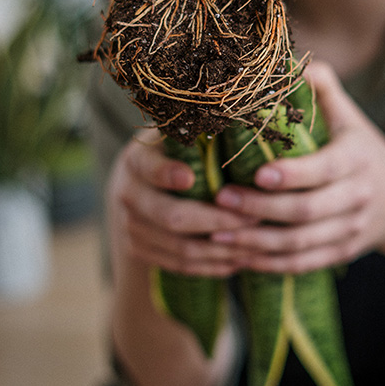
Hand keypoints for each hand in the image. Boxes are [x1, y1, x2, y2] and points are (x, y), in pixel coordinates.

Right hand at [107, 128, 256, 276]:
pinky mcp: (138, 250)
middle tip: (255, 218)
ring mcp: (130, 226)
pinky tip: (239, 260)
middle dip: (218, 220)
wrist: (135, 184)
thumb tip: (240, 120)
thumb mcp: (177, 135)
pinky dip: (212, 265)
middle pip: (171, 216)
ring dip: (222, 249)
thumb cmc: (173, 152)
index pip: (148, 167)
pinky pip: (179, 265)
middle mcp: (127, 193)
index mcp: (137, 159)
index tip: (190, 177)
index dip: (166, 173)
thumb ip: (198, 133)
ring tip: (257, 244)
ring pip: (180, 247)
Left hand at [212, 61, 384, 272]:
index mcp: (357, 159)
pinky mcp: (340, 254)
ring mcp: (350, 230)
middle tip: (221, 199)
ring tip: (216, 231)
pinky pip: (301, 264)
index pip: (324, 170)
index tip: (257, 172)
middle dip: (261, 209)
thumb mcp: (351, 117)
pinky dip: (268, 264)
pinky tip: (238, 256)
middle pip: (307, 211)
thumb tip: (288, 62)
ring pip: (300, 244)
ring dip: (256, 243)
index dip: (292, 175)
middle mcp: (357, 197)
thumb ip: (323, 88)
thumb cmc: (362, 149)